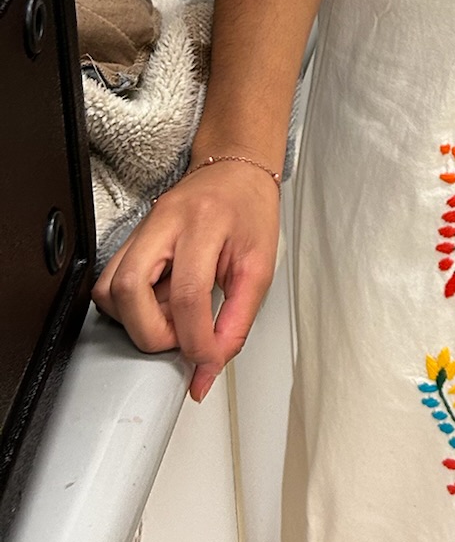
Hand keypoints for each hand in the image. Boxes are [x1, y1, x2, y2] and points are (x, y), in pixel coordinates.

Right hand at [92, 161, 280, 401]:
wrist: (235, 171)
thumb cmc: (250, 211)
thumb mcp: (260, 267)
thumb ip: (237, 323)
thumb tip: (208, 370)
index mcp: (206, 222)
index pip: (188, 293)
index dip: (194, 340)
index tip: (205, 361)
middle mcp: (165, 221)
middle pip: (128, 289)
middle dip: (150, 333)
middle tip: (180, 336)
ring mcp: (142, 228)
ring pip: (108, 288)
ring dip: (135, 320)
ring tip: (171, 316)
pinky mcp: (130, 238)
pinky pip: (110, 280)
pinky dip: (129, 305)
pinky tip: (159, 301)